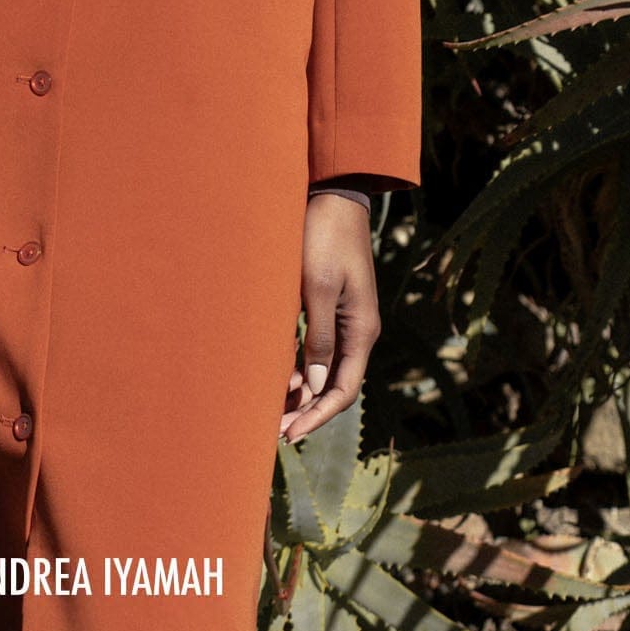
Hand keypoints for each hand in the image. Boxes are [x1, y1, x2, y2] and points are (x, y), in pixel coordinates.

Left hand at [280, 190, 380, 443]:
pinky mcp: (331, 306)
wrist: (334, 196)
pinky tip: (276, 377)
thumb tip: (313, 386)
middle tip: (273, 431)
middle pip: (334, 385)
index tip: (289, 434)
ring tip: (269, 411)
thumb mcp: (318, 288)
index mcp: (360, 331)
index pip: (342, 391)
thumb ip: (317, 338)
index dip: (316, 416)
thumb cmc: (323, 237)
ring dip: (300, 392)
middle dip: (306, 410)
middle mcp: (357, 331)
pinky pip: (317, 348)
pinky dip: (298, 367)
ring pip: (324, 370)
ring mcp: (346, 319)